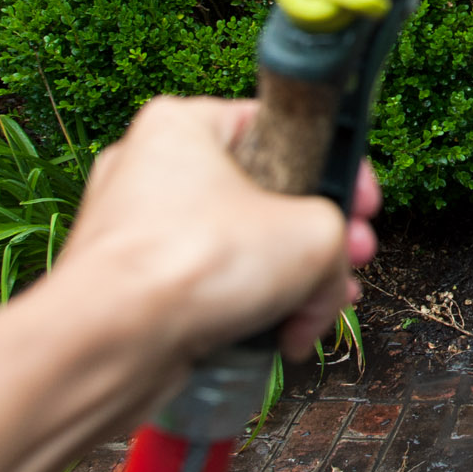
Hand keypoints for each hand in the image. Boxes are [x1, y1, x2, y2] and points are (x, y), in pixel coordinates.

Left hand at [59, 96, 381, 361]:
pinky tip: (284, 337)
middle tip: (352, 260)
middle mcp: (153, 169)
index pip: (283, 129)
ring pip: (244, 248)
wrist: (109, 346)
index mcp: (184, 125)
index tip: (363, 204)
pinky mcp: (136, 287)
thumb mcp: (313, 232)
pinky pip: (212, 289)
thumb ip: (339, 233)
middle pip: (269, 197)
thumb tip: (332, 272)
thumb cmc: (192, 266)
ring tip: (321, 310)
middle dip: (320, 239)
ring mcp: (140, 231)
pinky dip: (251, 311)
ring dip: (293, 282)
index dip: (336, 168)